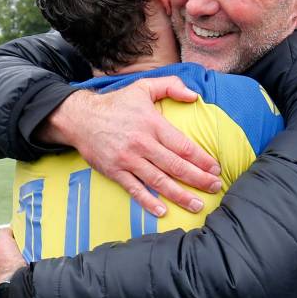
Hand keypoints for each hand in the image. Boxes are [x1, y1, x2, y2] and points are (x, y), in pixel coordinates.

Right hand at [37, 77, 221, 215]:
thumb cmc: (115, 103)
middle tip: (215, 187)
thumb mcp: (143, 87)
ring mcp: (128, 159)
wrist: (80, 118)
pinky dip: (149, 202)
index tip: (216, 168)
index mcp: (152, 124)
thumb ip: (171, 86)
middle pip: (176, 166)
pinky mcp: (115, 171)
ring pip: (159, 181)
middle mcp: (142, 143)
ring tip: (197, 204)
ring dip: (180, 195)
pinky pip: (135, 189)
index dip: (202, 159)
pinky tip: (162, 211)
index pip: (183, 146)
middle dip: (198, 179)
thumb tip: (194, 96)